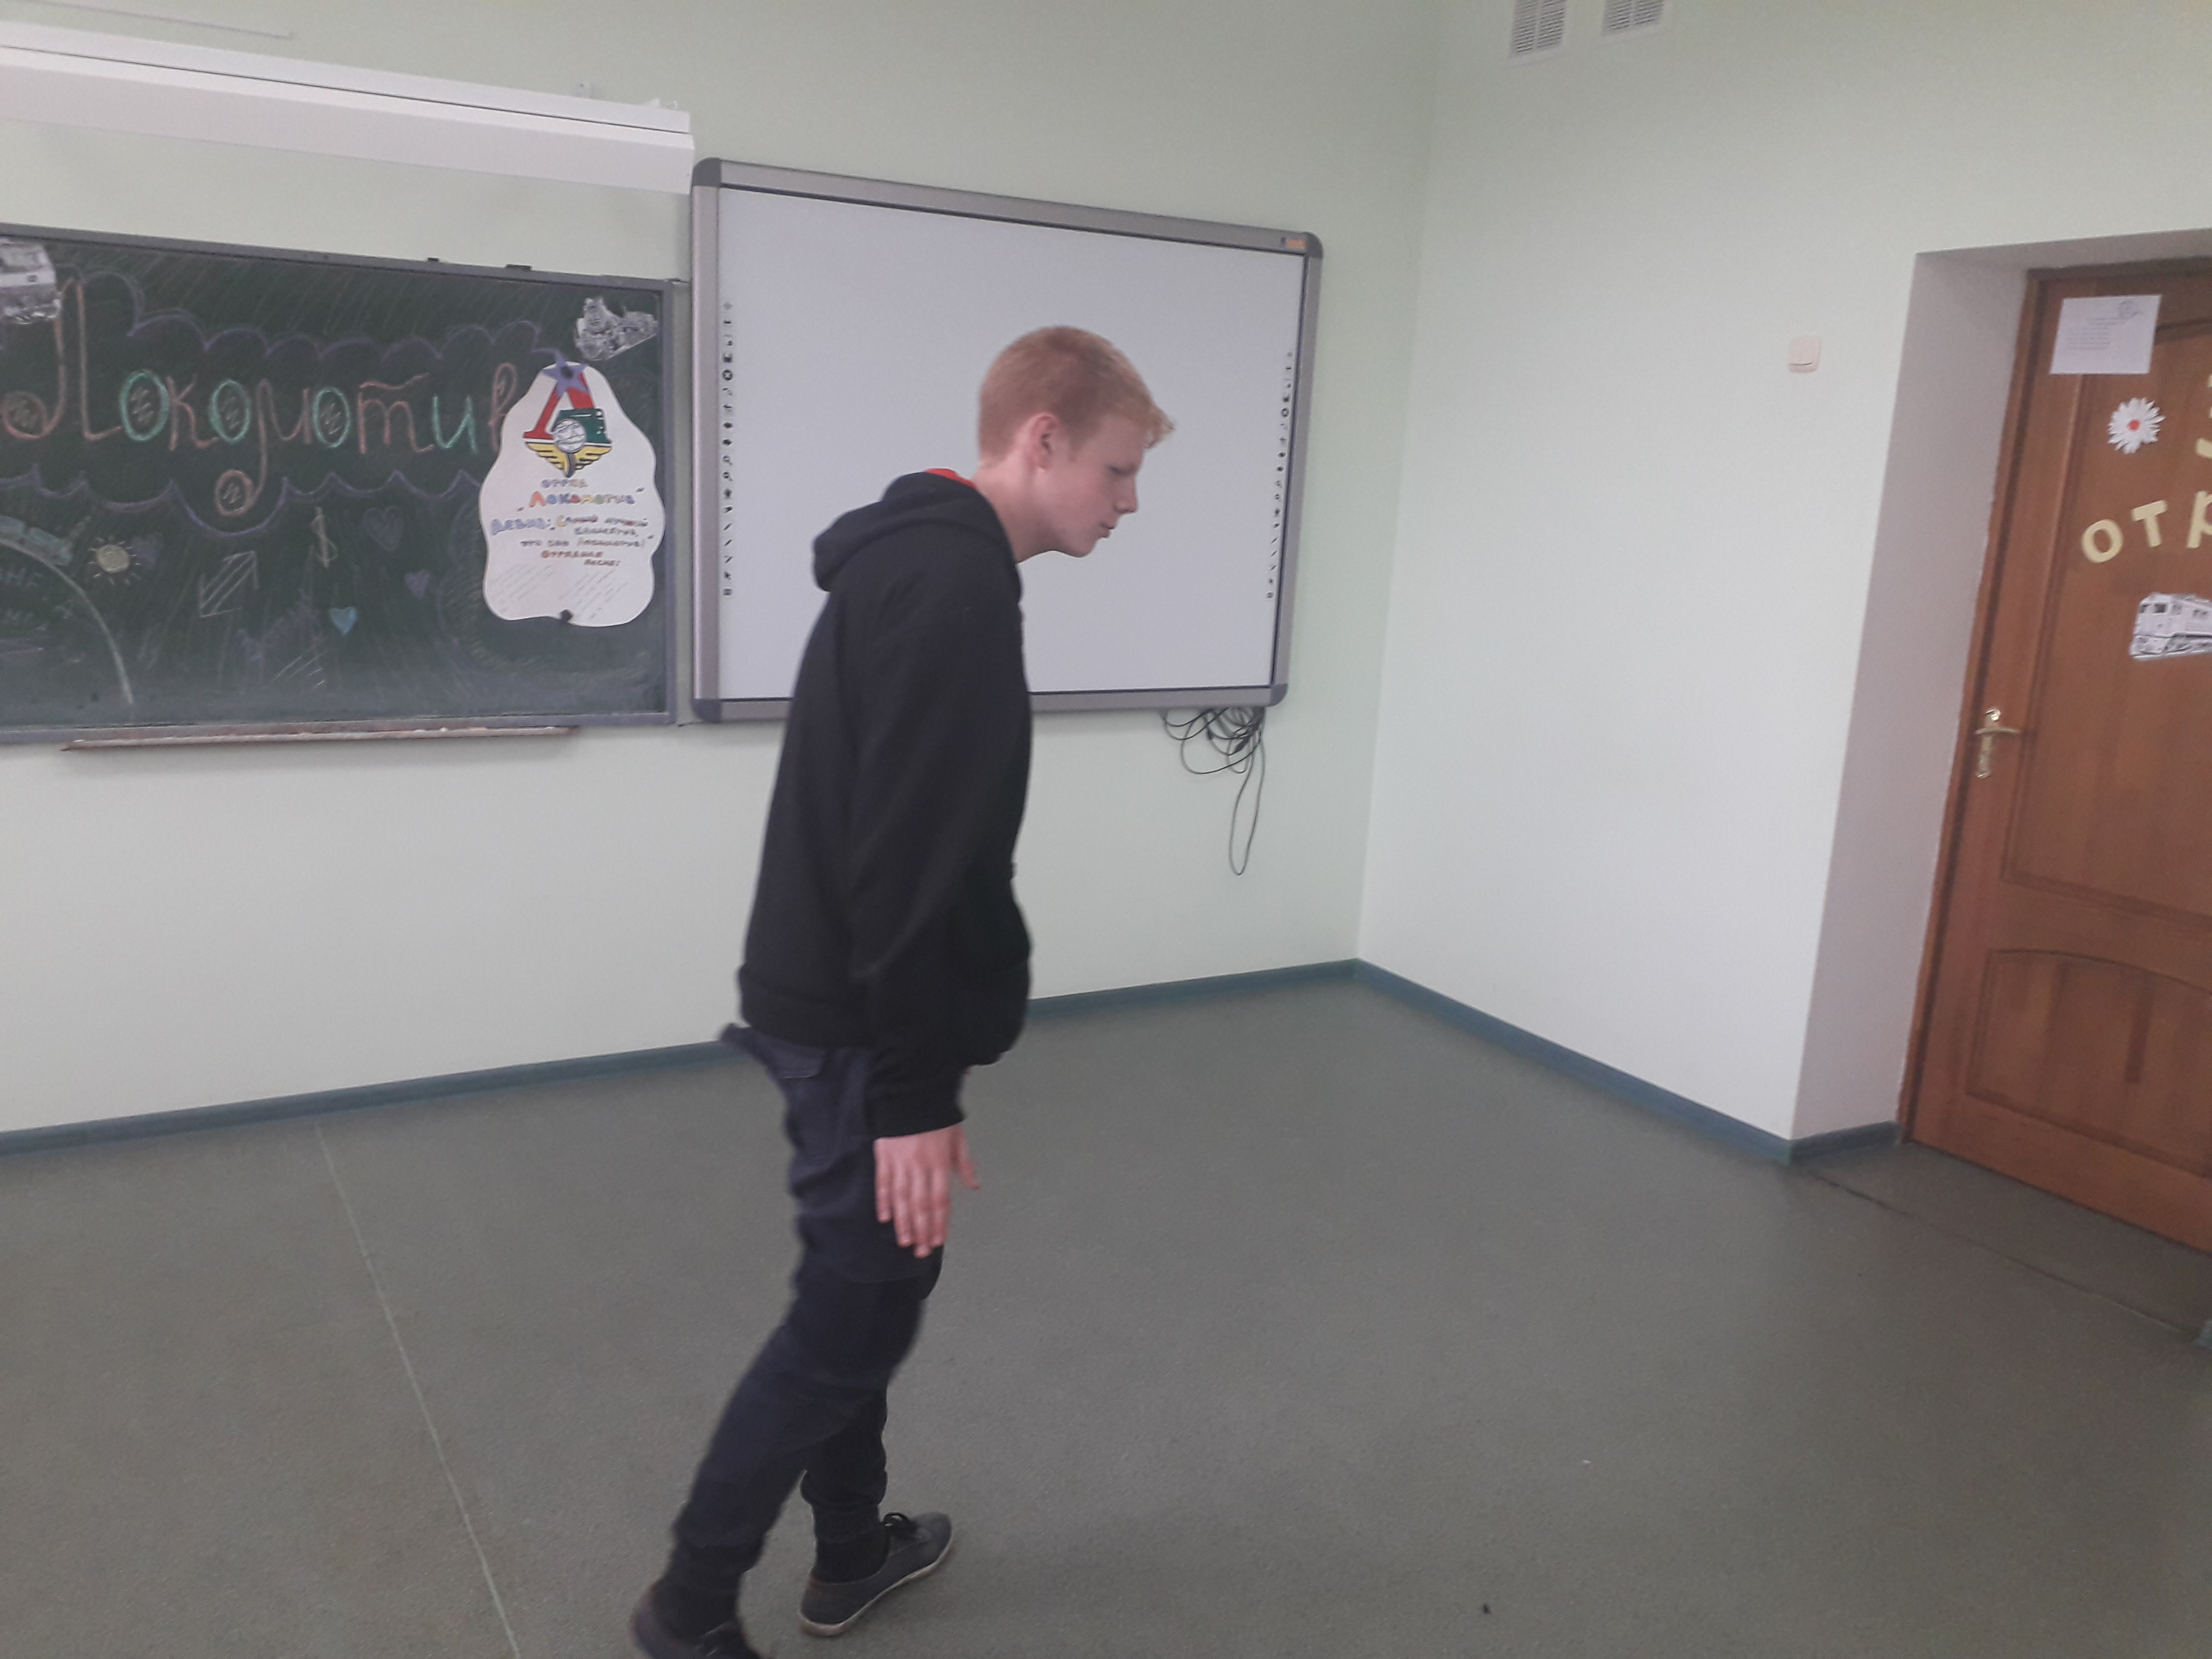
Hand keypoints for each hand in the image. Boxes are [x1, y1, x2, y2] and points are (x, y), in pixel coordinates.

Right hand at [874, 1124, 980, 1256]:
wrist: (911, 1092)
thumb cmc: (937, 1116)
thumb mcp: (958, 1137)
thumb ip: (964, 1164)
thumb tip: (974, 1186)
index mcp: (939, 1162)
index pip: (940, 1200)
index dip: (939, 1223)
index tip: (938, 1241)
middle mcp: (919, 1166)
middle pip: (921, 1204)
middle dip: (921, 1230)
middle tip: (920, 1252)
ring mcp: (900, 1162)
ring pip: (901, 1198)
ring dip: (903, 1222)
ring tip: (905, 1242)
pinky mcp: (884, 1157)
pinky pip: (883, 1183)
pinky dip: (883, 1202)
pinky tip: (885, 1218)